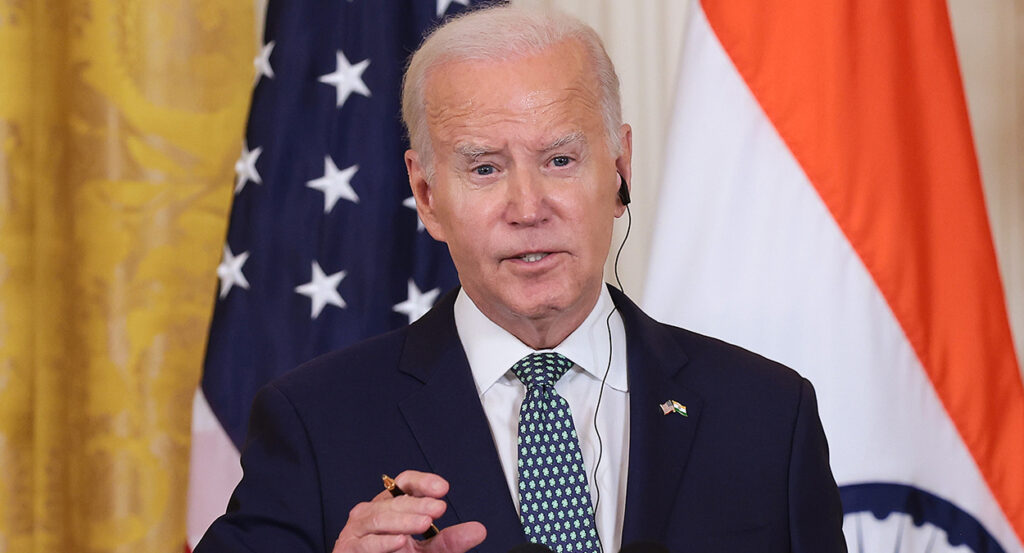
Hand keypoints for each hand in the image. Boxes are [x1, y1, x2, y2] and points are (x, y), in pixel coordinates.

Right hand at [332, 470, 486, 552]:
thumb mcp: (427, 551)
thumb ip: (449, 541)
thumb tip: (478, 530)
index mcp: (392, 505)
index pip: (405, 483)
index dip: (422, 482)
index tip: (443, 488)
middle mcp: (373, 510)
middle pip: (395, 500)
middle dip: (418, 503)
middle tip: (439, 508)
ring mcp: (358, 529)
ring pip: (380, 518)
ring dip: (403, 521)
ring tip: (423, 523)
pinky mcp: (349, 547)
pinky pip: (367, 542)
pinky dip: (383, 542)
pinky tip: (399, 541)